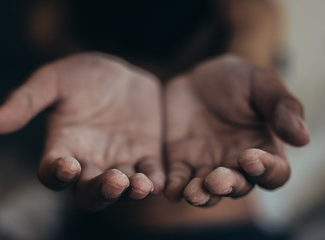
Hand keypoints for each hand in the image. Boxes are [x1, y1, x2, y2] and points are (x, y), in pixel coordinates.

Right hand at [0, 53, 164, 210]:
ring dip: (130, 192)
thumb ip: (27, 100)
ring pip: (122, 189)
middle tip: (111, 181)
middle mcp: (90, 162)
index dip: (57, 174)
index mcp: (64, 147)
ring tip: (138, 185)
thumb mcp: (53, 80)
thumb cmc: (82, 76)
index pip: (53, 172)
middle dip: (99, 191)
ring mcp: (120, 162)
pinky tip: (158, 181)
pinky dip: (154, 181)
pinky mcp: (145, 156)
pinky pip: (150, 175)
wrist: (121, 73)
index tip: (67, 166)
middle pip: (89, 192)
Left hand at [165, 54, 308, 205]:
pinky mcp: (181, 162)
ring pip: (207, 190)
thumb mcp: (261, 84)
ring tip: (193, 193)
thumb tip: (302, 138)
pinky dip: (175, 187)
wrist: (197, 78)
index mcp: (263, 149)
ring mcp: (207, 165)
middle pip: (238, 186)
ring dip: (201, 195)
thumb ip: (281, 107)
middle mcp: (236, 164)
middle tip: (217, 180)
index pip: (274, 172)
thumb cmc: (236, 80)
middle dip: (228, 186)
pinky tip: (169, 189)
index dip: (266, 170)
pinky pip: (178, 179)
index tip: (251, 158)